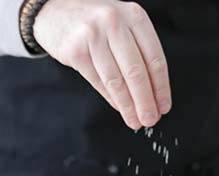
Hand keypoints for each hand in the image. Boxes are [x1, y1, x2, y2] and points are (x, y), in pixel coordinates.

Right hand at [33, 0, 171, 128]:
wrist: (55, 12)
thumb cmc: (96, 23)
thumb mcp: (123, 26)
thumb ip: (138, 51)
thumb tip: (153, 93)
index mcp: (134, 16)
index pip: (154, 58)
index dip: (161, 87)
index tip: (163, 106)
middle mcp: (114, 22)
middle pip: (136, 71)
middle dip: (145, 101)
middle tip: (150, 119)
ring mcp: (93, 36)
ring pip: (116, 80)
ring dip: (128, 105)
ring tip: (135, 120)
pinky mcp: (75, 50)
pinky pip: (98, 81)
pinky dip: (111, 98)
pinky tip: (119, 108)